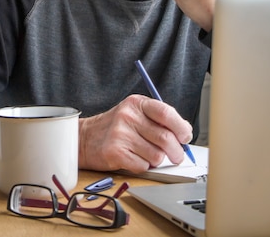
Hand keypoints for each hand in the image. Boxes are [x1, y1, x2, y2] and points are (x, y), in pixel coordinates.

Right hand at [78, 94, 193, 172]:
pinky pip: (143, 166)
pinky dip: (143, 166)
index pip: (166, 113)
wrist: (84, 138)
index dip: (181, 128)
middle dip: (176, 152)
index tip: (185, 137)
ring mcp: (120, 134)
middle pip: (165, 138)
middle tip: (176, 156)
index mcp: (136, 103)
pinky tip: (134, 159)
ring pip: (157, 155)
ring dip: (156, 160)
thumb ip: (159, 120)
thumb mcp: (135, 114)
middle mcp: (128, 116)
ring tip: (146, 154)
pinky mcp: (115, 152)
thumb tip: (185, 133)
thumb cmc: (116, 127)